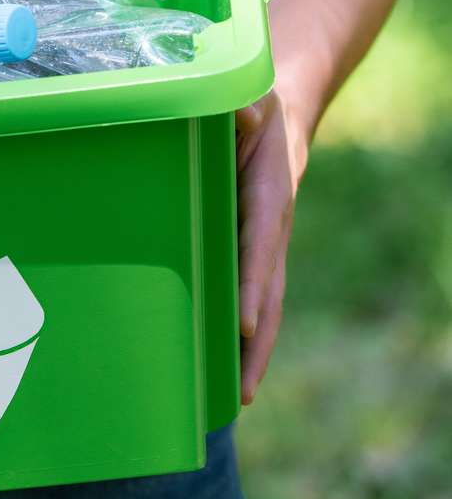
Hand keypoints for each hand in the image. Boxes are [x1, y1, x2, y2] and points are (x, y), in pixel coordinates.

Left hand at [235, 90, 308, 404]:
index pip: (259, 246)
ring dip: (250, 351)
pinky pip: (247, 296)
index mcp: (268, 196)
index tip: (241, 321)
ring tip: (233, 399)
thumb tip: (245, 115)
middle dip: (256, 343)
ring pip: (261, 306)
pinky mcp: (250, 252)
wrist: (279, 114)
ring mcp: (264, 246)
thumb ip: (246, 108)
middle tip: (243, 392)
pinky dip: (239, 332)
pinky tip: (219, 366)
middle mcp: (271, 231)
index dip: (251, 284)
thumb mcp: (252, 99)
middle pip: (267, 296)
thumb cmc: (256, 107)